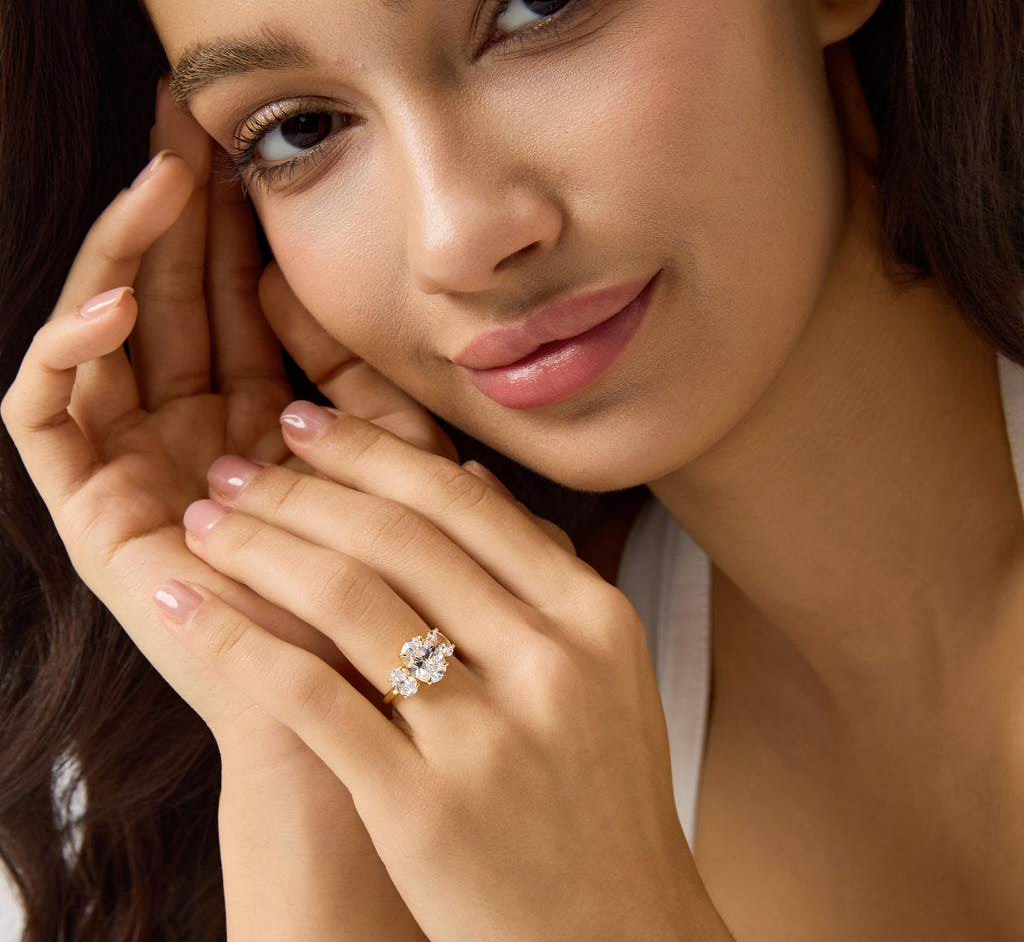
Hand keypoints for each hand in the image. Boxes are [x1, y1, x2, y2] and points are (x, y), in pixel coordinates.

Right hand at [1, 84, 434, 938]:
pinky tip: (119, 299)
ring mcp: (135, 470)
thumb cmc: (400, 582)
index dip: (233, 223)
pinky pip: (46, 414)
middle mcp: (190, 434)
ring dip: (120, 257)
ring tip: (159, 183)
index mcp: (258, 418)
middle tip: (184, 120)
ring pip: (100, 336)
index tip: (251, 146)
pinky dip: (67, 348)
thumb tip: (303, 278)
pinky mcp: (92, 515)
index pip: (227, 298)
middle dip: (173, 213)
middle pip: (164, 300)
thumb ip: (357, 377)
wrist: (376, 704)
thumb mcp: (392, 456)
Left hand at [155, 404, 733, 940]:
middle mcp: (548, 662)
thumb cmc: (598, 800)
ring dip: (259, 549)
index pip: (462, 502)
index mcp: (593, 617)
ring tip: (204, 522)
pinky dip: (238, 640)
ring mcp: (488, 736)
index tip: (304, 424)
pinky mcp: (423, 807)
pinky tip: (186, 605)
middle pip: (398, 538)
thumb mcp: (602, 673)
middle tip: (236, 467)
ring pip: (348, 602)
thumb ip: (542, 571)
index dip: (371, 451)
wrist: (613, 936)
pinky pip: (312, 697)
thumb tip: (472, 477)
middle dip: (300, 490)